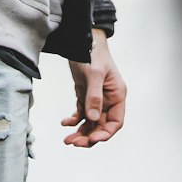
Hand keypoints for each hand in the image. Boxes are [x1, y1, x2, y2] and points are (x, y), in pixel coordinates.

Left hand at [62, 30, 126, 148]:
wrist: (80, 38)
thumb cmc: (92, 51)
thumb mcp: (94, 73)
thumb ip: (94, 97)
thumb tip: (93, 119)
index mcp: (117, 95)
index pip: (115, 122)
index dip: (105, 133)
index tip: (92, 139)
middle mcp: (108, 99)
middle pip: (101, 126)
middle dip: (89, 136)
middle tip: (74, 143)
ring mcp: (96, 98)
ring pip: (91, 122)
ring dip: (80, 132)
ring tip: (67, 140)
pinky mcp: (85, 95)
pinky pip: (81, 113)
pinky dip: (74, 120)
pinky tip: (64, 123)